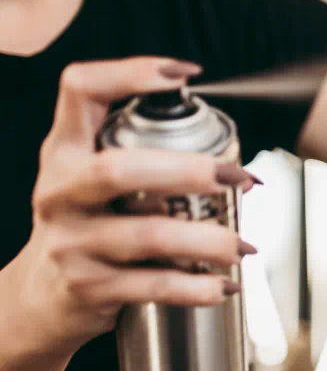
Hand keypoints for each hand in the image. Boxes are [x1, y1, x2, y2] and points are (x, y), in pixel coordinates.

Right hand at [11, 58, 258, 355]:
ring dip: (207, 239)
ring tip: (242, 245)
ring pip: (148, 234)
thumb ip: (144, 162)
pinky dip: (196, 287)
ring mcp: (71, 242)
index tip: (183, 74)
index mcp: (65, 152)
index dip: (129, 73)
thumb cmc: (86, 228)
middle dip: (188, 171)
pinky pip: (153, 285)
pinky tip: (223, 285)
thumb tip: (233, 167)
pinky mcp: (89, 287)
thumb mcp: (93, 184)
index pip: (80, 91)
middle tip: (237, 177)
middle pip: (120, 169)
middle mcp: (61, 192)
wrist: (40, 297)